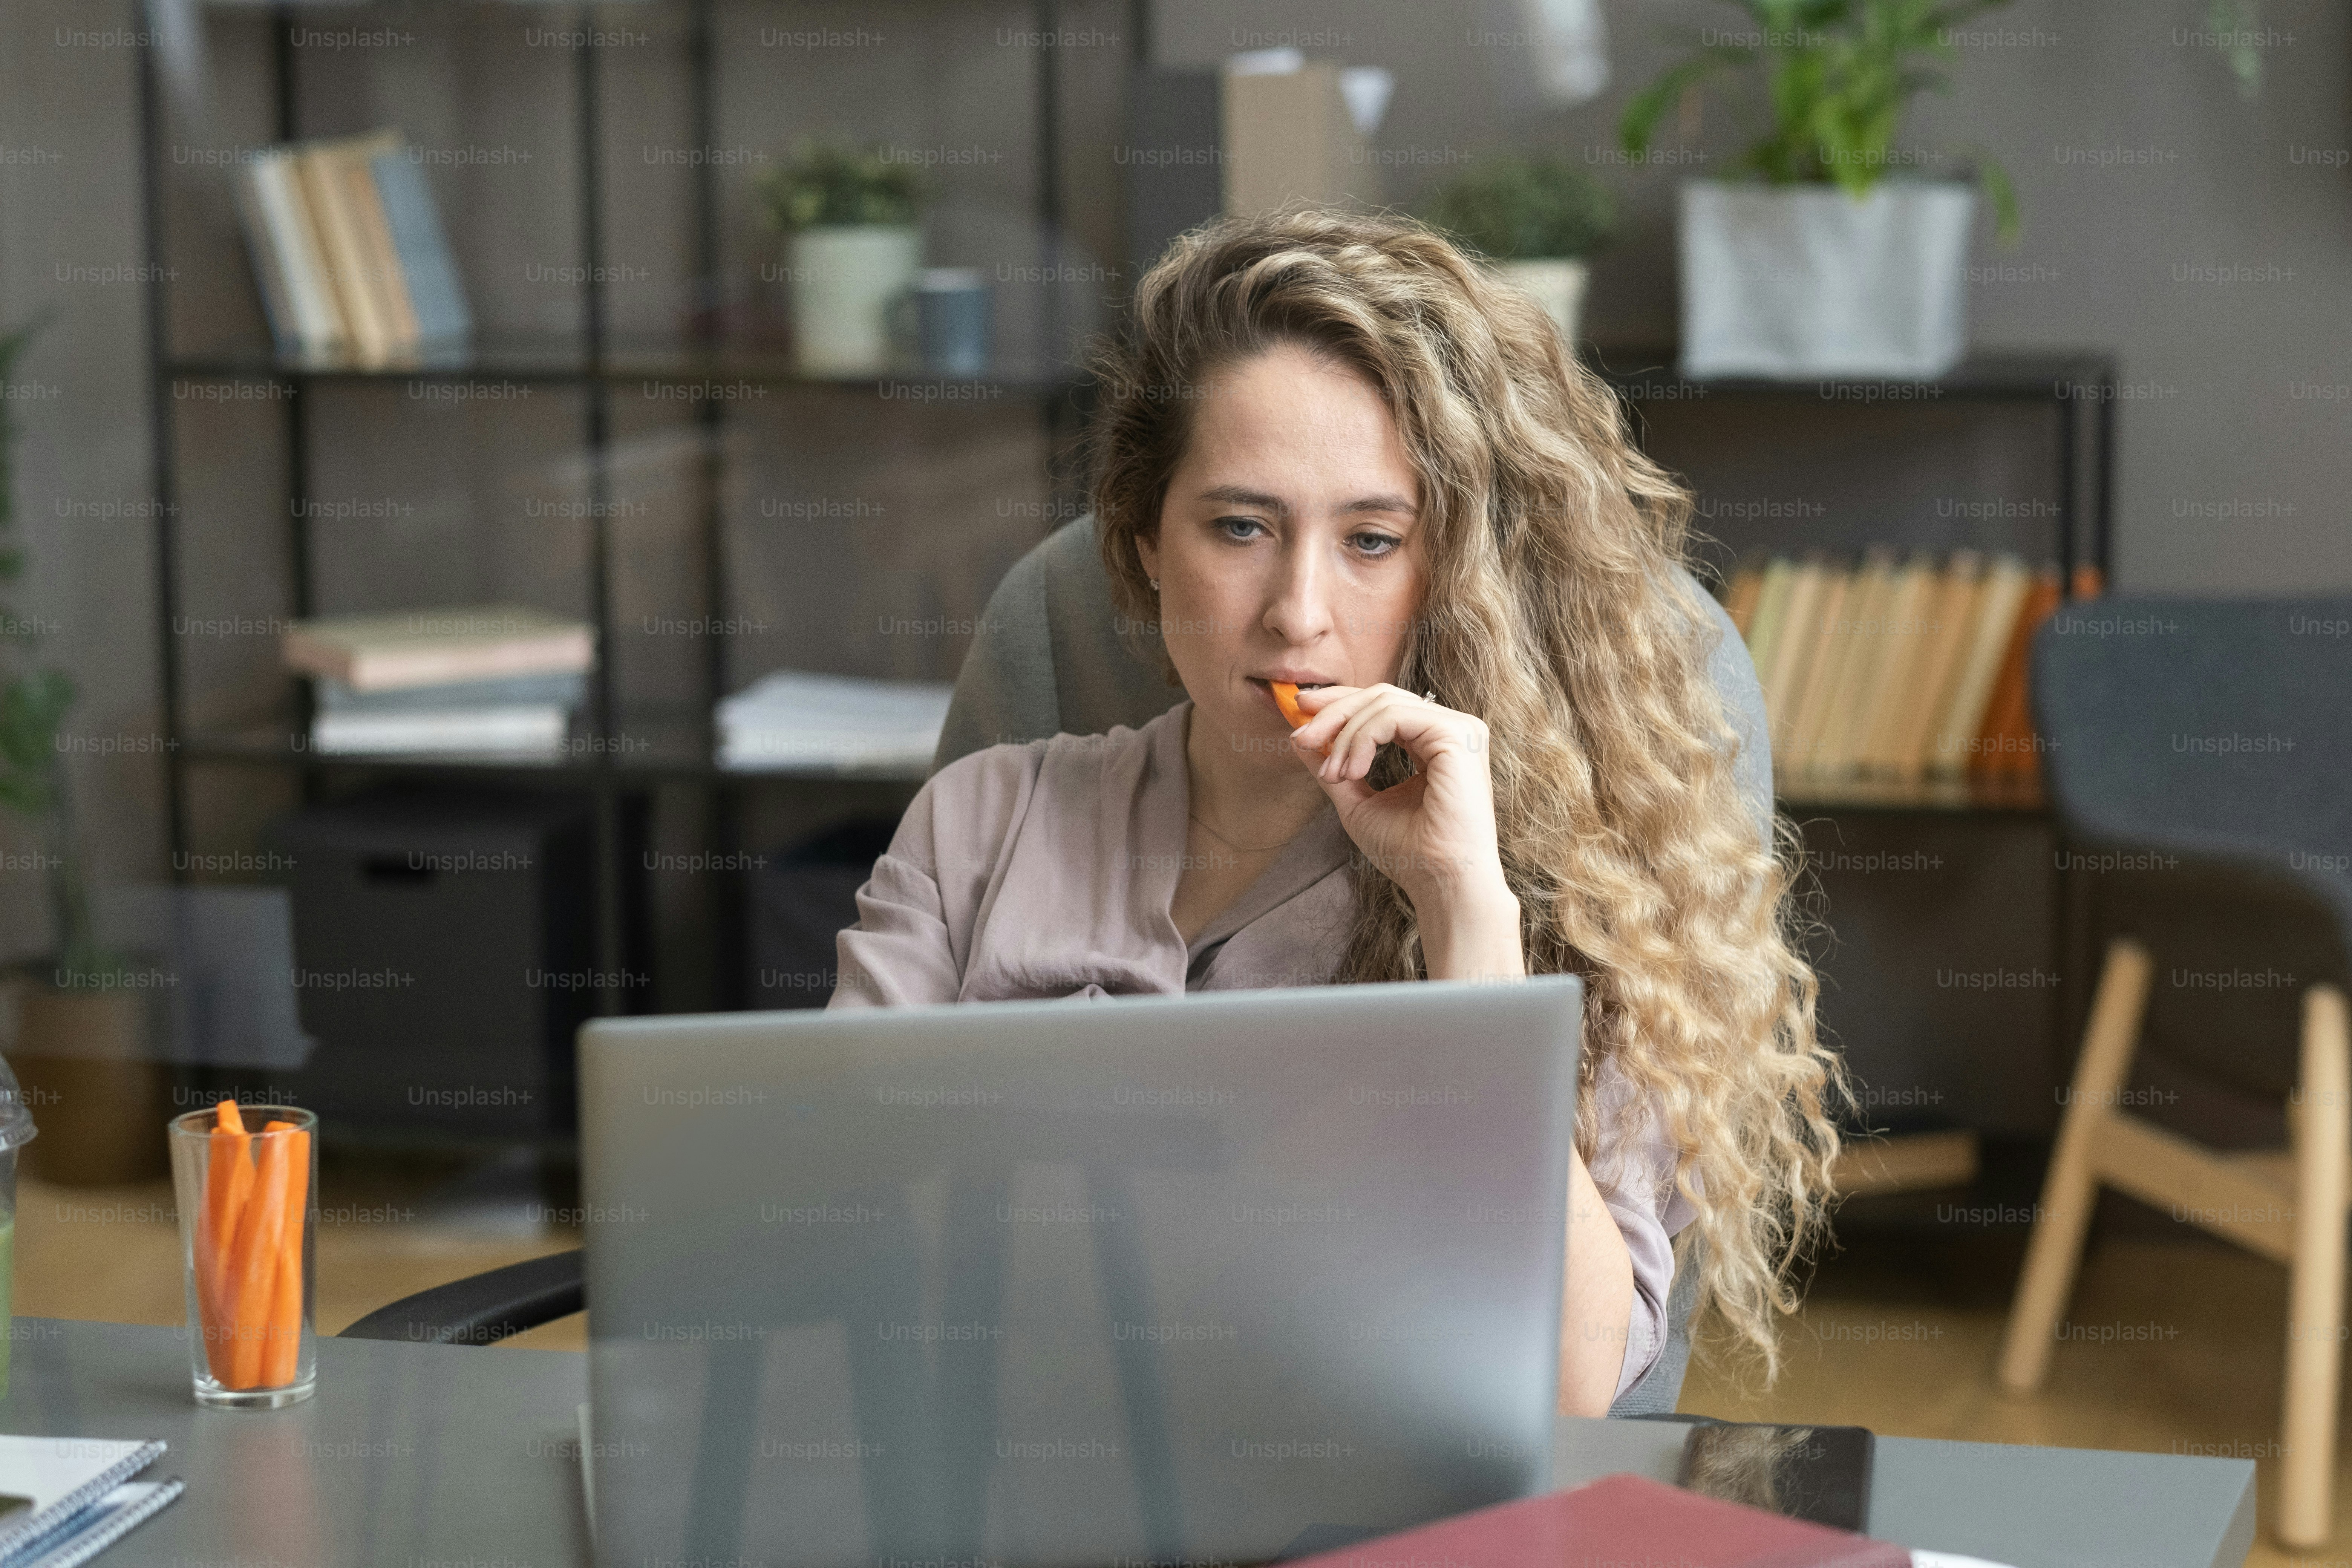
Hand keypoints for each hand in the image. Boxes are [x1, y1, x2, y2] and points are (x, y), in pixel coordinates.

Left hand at [1289, 685, 1519, 968]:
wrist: (1441, 882)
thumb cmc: (1409, 853)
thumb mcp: (1357, 802)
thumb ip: (1333, 766)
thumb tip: (1298, 739)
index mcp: (1433, 742)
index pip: (1383, 705)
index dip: (1340, 704)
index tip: (1301, 713)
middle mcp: (1450, 730)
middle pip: (1381, 696)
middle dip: (1334, 712)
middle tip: (1301, 737)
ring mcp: (1458, 729)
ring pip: (1384, 703)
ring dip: (1344, 735)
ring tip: (1332, 774)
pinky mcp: (1457, 735)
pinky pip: (1394, 716)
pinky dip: (1362, 739)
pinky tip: (1351, 770)